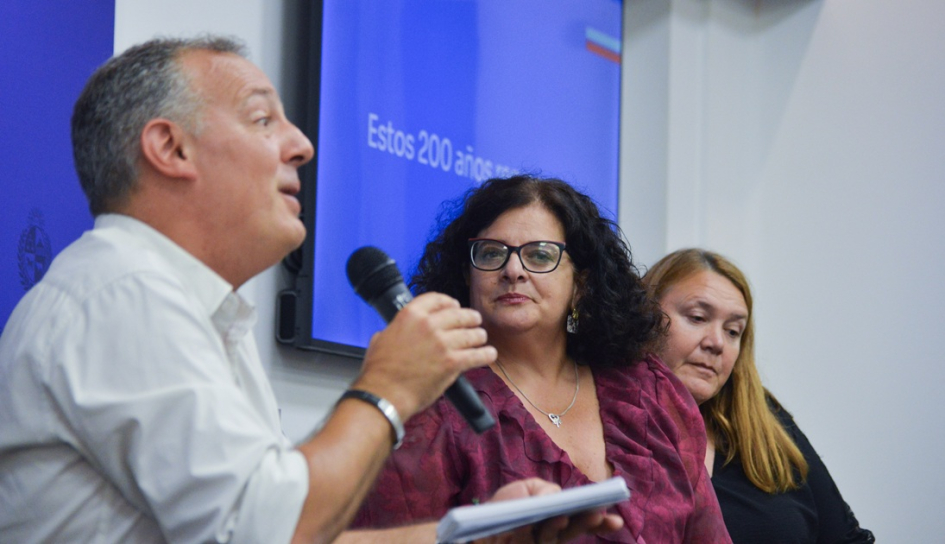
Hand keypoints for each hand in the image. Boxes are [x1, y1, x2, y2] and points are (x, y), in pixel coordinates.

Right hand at [354, 292, 496, 418]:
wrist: (384, 394)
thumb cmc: (380, 371)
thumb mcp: (381, 338)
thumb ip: (396, 329)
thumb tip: (400, 331)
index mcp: (410, 315)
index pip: (437, 299)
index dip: (450, 302)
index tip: (455, 306)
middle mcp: (429, 325)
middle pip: (460, 314)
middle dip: (470, 317)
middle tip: (475, 321)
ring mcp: (443, 343)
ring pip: (472, 334)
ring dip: (479, 336)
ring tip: (481, 338)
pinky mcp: (453, 363)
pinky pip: (478, 355)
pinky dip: (486, 354)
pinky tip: (489, 354)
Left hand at [474, 479, 623, 543]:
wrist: (471, 529)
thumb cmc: (500, 509)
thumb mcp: (521, 490)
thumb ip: (541, 490)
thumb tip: (554, 497)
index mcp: (553, 519)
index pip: (579, 519)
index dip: (597, 521)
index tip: (615, 519)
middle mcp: (548, 535)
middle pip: (572, 530)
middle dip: (584, 522)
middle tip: (597, 514)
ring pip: (554, 538)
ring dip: (561, 526)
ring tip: (566, 515)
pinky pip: (531, 542)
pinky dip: (534, 531)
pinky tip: (539, 521)